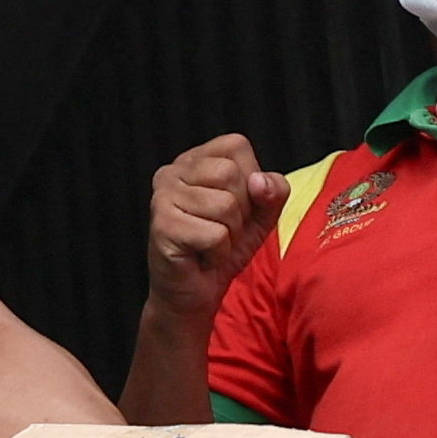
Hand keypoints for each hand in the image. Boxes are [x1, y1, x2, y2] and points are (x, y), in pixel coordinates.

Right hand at [144, 131, 288, 320]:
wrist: (196, 291)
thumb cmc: (223, 247)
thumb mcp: (261, 213)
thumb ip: (274, 190)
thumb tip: (259, 182)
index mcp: (194, 159)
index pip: (236, 146)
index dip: (250, 180)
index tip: (235, 206)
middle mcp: (172, 171)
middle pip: (230, 174)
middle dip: (240, 210)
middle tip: (222, 229)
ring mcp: (163, 197)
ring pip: (224, 205)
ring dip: (229, 234)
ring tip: (212, 243)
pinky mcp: (162, 226)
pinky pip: (214, 235)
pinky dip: (218, 253)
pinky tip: (202, 256)